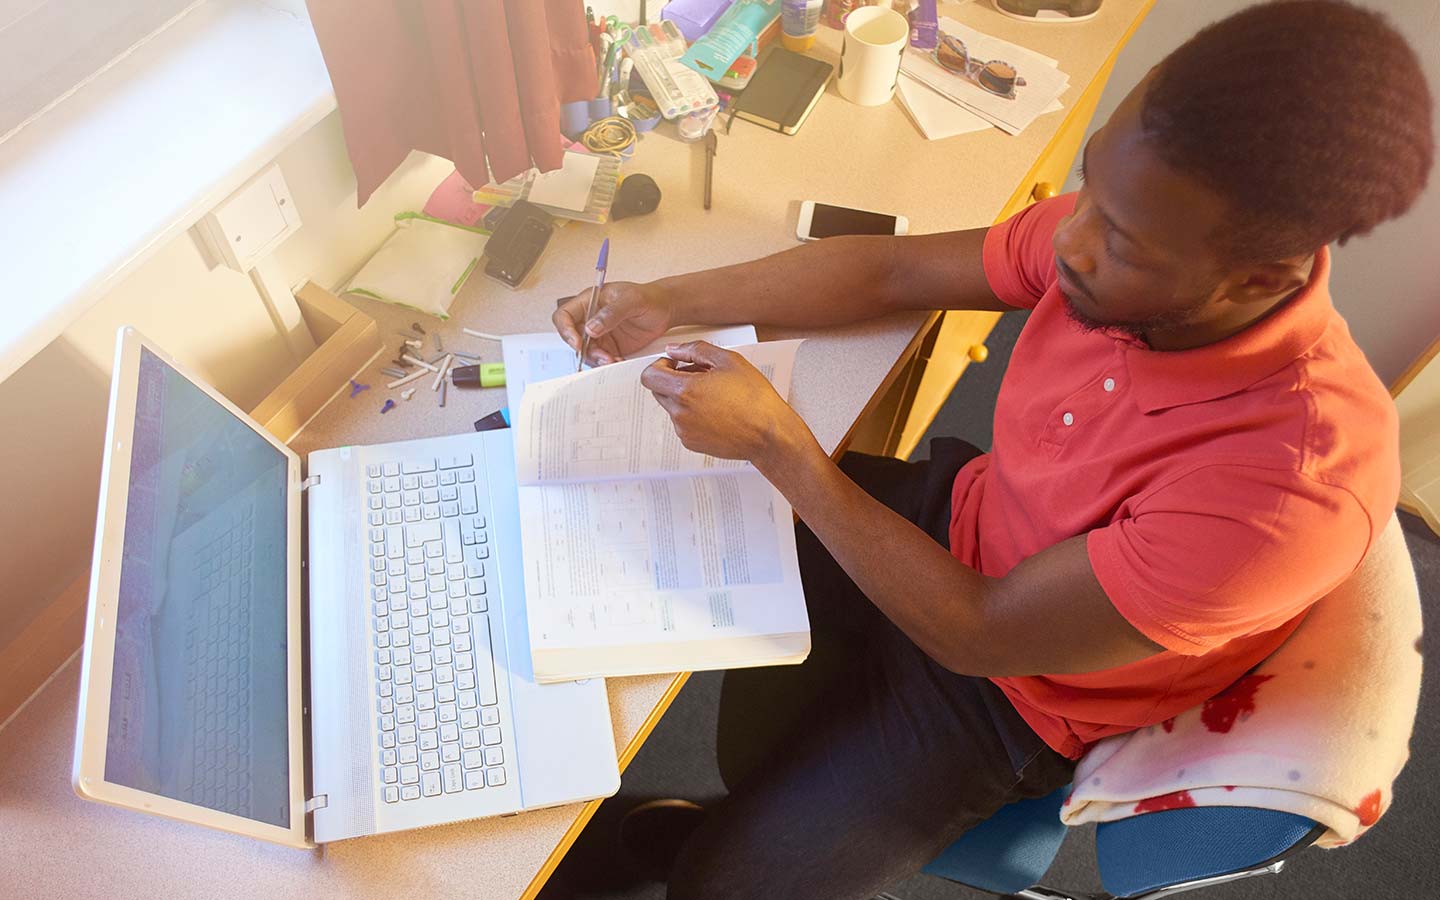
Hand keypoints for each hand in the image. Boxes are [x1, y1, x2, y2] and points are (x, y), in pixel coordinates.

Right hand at [552, 281, 673, 365]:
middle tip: (602, 356)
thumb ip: (611, 313)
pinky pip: (601, 358)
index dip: (566, 330)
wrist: (665, 309)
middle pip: (573, 338)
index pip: (564, 316)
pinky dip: (607, 363)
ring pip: (587, 352)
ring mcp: (600, 334)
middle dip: (585, 350)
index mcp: (590, 301)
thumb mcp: (631, 300)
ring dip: (597, 359)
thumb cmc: (649, 297)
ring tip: (613, 359)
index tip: (578, 343)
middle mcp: (590, 318)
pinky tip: (619, 360)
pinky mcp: (610, 346)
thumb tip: (591, 328)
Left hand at [640, 341, 811, 467]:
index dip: (660, 365)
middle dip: (674, 380)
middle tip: (701, 376)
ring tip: (715, 395)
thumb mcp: (728, 361)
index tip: (675, 364)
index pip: (649, 376)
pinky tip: (717, 411)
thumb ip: (695, 350)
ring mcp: (684, 431)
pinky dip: (693, 415)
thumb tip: (675, 350)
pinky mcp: (692, 443)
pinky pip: (683, 424)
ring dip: (686, 398)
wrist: (770, 436)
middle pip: (659, 391)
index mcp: (685, 391)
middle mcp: (679, 414)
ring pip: (673, 407)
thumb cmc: (755, 399)